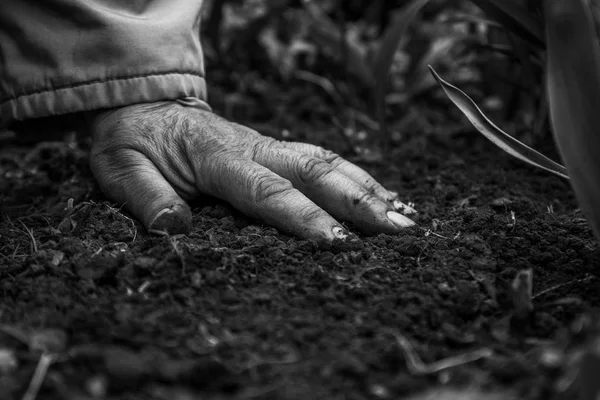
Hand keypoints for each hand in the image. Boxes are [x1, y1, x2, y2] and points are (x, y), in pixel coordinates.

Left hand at [88, 101, 415, 242]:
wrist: (144, 105)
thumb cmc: (134, 142)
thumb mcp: (120, 169)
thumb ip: (146, 197)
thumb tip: (175, 227)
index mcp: (215, 156)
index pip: (266, 190)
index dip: (303, 217)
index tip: (339, 244)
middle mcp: (253, 146)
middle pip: (314, 170)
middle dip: (359, 201)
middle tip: (401, 231)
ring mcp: (268, 145)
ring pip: (327, 161)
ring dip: (368, 188)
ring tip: (406, 216)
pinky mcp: (276, 149)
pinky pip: (323, 160)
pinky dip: (358, 178)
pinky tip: (383, 197)